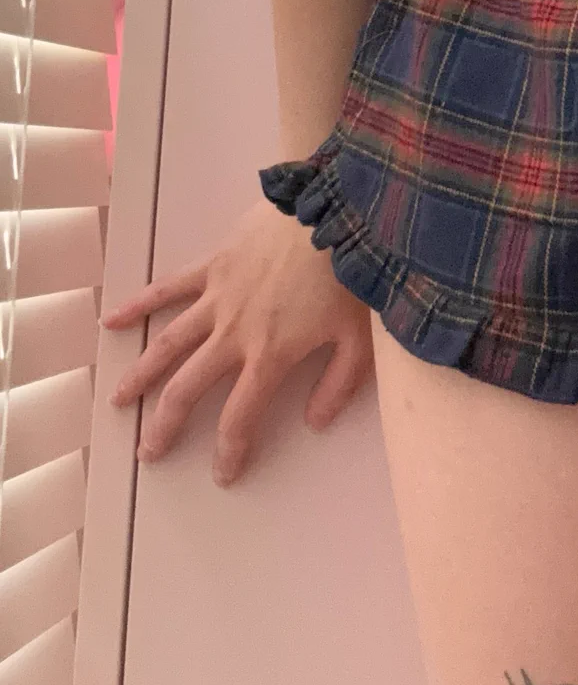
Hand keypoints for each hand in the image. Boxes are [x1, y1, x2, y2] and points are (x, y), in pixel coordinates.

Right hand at [100, 199, 374, 486]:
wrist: (336, 211)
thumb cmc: (352, 273)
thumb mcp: (360, 339)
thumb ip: (339, 385)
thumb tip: (314, 423)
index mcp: (271, 355)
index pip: (240, 416)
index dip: (229, 450)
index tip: (222, 473)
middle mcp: (234, 333)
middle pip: (188, 389)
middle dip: (165, 424)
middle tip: (150, 451)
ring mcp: (218, 298)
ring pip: (169, 344)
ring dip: (141, 375)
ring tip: (119, 400)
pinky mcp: (213, 265)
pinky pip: (169, 288)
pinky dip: (139, 304)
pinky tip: (111, 321)